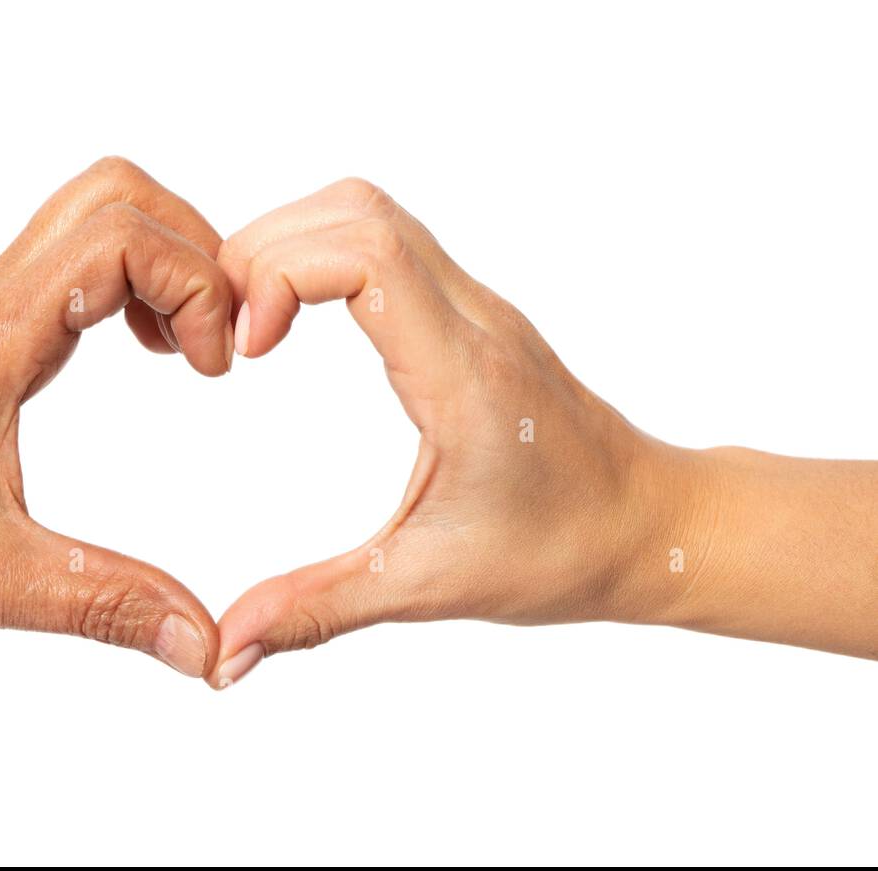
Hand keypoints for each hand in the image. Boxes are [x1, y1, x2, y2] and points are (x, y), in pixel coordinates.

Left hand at [0, 157, 232, 677]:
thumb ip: (109, 605)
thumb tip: (207, 647)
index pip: (119, 236)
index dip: (195, 284)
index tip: (214, 370)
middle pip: (112, 194)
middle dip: (192, 250)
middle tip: (216, 342)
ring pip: (86, 219)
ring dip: (159, 262)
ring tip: (184, 351)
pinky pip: (65, 266)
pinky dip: (125, 286)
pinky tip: (137, 357)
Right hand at [210, 178, 705, 685]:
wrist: (650, 525)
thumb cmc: (559, 553)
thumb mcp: (425, 587)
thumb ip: (318, 610)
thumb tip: (227, 651)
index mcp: (465, 374)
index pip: (366, 254)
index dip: (280, 276)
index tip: (247, 350)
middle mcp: (474, 318)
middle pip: (357, 211)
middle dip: (266, 251)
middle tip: (227, 330)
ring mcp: (477, 306)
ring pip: (371, 212)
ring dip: (292, 244)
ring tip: (250, 320)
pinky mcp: (471, 312)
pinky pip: (387, 241)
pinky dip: (323, 256)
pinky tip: (294, 319)